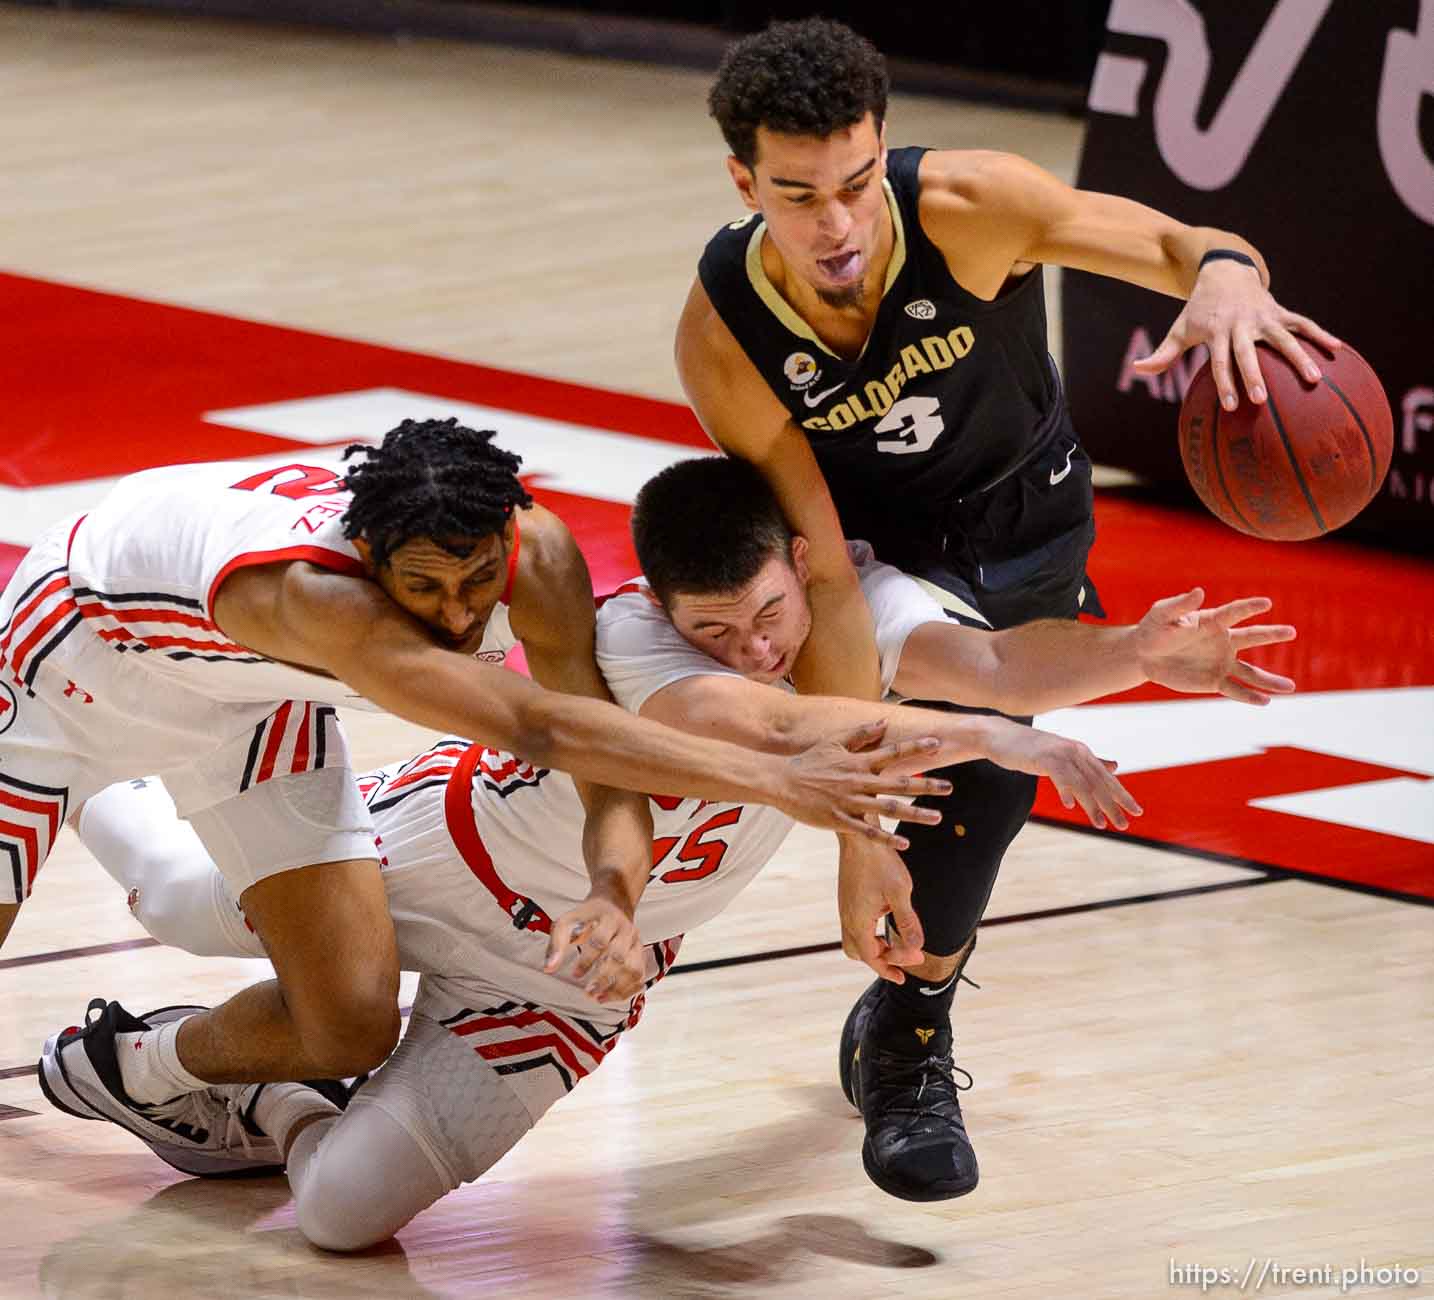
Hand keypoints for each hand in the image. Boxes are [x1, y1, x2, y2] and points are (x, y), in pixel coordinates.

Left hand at [544, 892, 645, 1003]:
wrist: (614, 903)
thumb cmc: (588, 915)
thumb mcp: (568, 921)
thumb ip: (556, 943)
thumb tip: (549, 968)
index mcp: (608, 919)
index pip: (600, 941)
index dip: (587, 960)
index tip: (575, 974)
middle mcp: (625, 930)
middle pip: (619, 957)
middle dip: (603, 977)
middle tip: (588, 991)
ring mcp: (635, 943)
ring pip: (634, 968)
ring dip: (617, 988)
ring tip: (598, 997)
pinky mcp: (640, 953)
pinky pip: (640, 976)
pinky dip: (627, 990)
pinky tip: (610, 997)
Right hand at [780, 720, 952, 849]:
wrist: (782, 781)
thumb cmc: (809, 761)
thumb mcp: (834, 741)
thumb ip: (861, 733)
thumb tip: (884, 722)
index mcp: (858, 761)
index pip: (893, 752)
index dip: (916, 748)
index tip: (938, 745)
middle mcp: (858, 780)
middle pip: (898, 783)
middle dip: (926, 785)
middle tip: (949, 788)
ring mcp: (850, 802)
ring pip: (888, 809)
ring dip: (914, 813)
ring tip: (937, 817)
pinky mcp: (840, 820)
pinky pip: (868, 831)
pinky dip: (887, 838)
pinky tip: (905, 843)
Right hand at [837, 835, 924, 984]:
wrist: (860, 835)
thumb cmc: (880, 861)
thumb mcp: (900, 892)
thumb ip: (908, 923)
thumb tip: (917, 948)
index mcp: (858, 921)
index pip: (872, 957)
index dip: (890, 968)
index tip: (911, 968)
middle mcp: (847, 917)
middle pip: (859, 953)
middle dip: (882, 960)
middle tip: (905, 957)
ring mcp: (845, 908)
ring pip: (854, 940)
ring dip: (875, 946)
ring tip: (896, 942)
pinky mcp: (847, 898)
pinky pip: (855, 926)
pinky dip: (870, 933)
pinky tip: (886, 920)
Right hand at [981, 719, 1142, 829]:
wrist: (1001, 736)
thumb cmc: (1031, 749)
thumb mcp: (1064, 756)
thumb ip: (1089, 762)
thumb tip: (1115, 766)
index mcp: (1082, 753)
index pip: (1107, 777)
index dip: (1122, 795)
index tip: (1136, 812)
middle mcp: (1076, 752)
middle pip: (1098, 782)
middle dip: (1113, 805)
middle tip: (1124, 825)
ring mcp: (1060, 754)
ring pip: (1082, 783)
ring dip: (1092, 805)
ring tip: (1101, 825)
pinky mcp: (1043, 757)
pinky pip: (1059, 776)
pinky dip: (1065, 790)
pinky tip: (1069, 805)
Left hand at [1133, 259, 1341, 409]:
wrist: (1224, 271)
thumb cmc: (1199, 310)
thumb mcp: (1180, 329)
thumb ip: (1162, 353)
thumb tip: (1137, 370)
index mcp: (1217, 332)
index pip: (1220, 362)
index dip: (1225, 383)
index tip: (1231, 407)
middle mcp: (1242, 324)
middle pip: (1249, 353)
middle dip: (1255, 375)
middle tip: (1263, 398)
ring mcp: (1264, 316)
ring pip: (1284, 338)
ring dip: (1300, 357)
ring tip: (1316, 378)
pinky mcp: (1280, 311)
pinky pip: (1303, 323)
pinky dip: (1320, 334)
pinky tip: (1338, 350)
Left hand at [1134, 588, 1296, 704]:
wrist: (1145, 654)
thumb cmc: (1154, 628)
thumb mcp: (1163, 614)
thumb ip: (1180, 605)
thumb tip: (1199, 591)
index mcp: (1212, 621)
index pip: (1234, 613)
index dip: (1249, 607)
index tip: (1266, 603)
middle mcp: (1223, 641)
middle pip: (1252, 637)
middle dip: (1271, 634)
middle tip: (1292, 631)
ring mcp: (1221, 662)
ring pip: (1250, 672)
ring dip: (1270, 680)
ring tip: (1290, 687)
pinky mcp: (1213, 680)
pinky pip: (1235, 689)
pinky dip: (1250, 696)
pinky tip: (1265, 701)